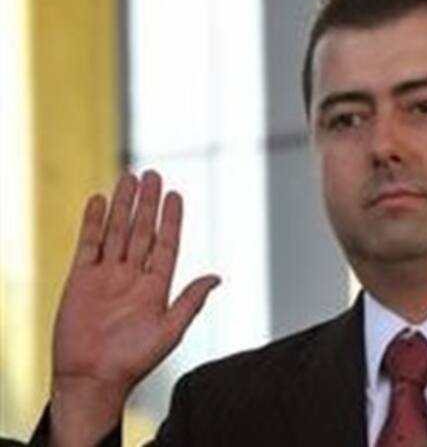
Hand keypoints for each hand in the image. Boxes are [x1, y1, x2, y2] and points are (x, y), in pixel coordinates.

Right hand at [50, 170, 218, 443]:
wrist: (93, 379)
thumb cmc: (134, 360)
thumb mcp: (170, 329)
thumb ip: (191, 300)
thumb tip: (217, 277)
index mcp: (156, 286)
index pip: (166, 244)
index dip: (171, 219)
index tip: (176, 195)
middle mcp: (132, 275)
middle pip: (142, 231)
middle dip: (148, 204)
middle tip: (153, 175)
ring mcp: (106, 275)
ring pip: (118, 231)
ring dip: (124, 205)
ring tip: (130, 178)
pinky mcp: (81, 278)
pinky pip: (88, 244)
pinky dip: (94, 222)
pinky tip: (100, 200)